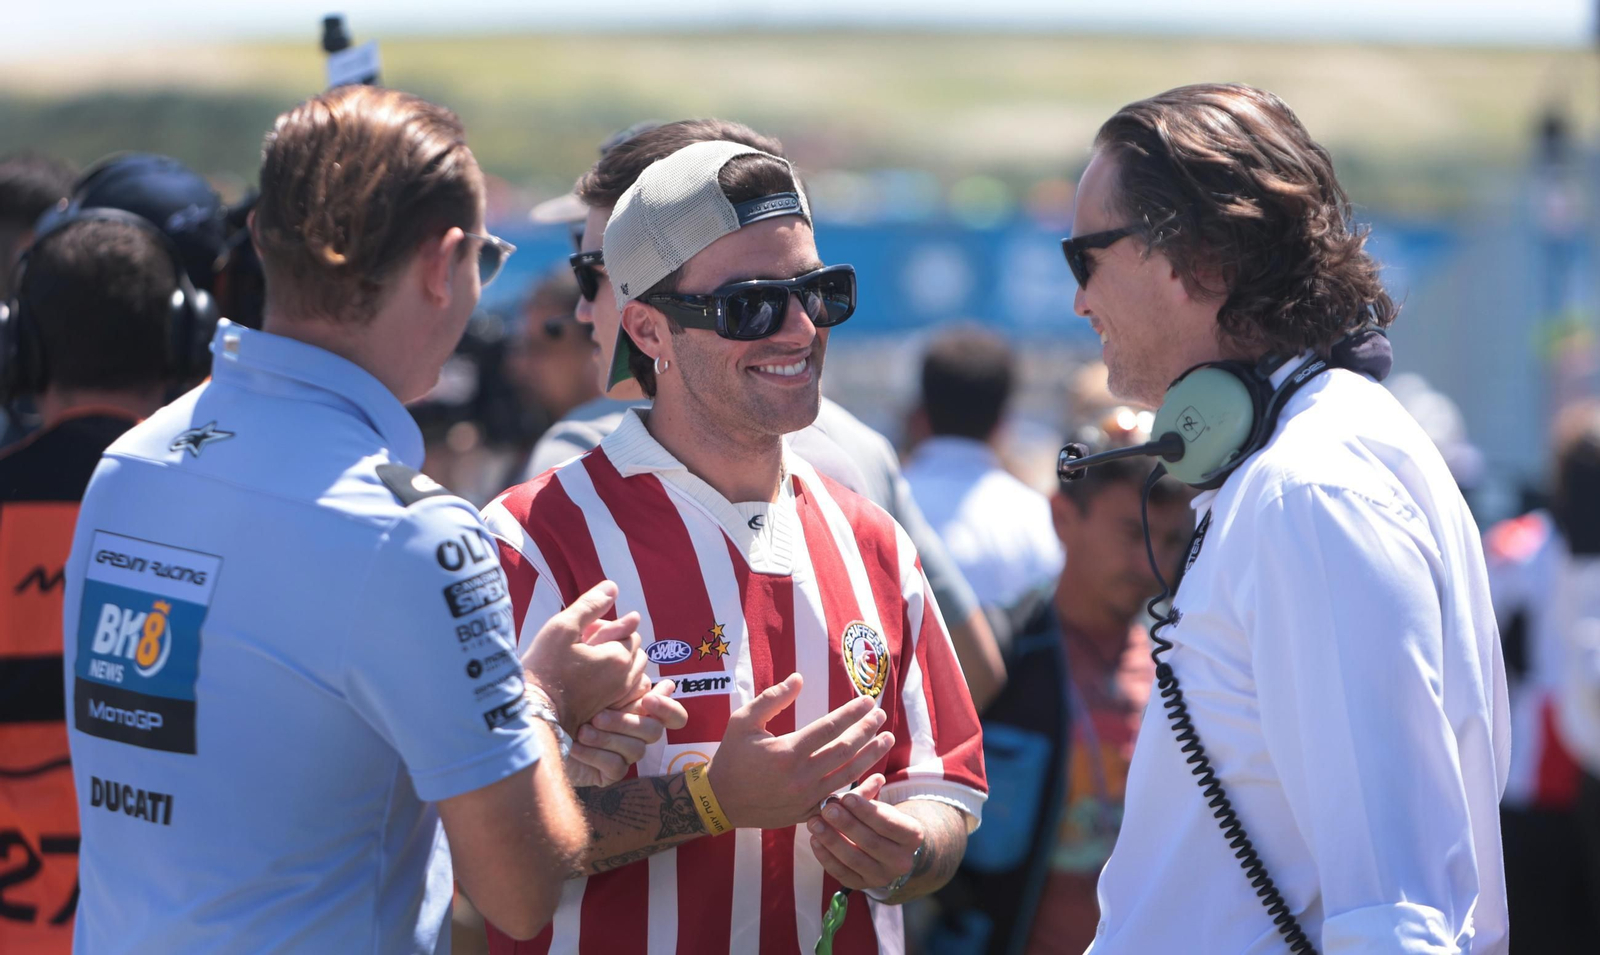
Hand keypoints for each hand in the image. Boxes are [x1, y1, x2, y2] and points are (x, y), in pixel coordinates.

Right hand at [523, 581, 647, 732]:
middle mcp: (627, 678)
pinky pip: (629, 688)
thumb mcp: (563, 627)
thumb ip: (590, 604)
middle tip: (585, 645)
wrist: (535, 711)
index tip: (584, 633)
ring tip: (588, 661)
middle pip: (634, 648)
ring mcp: (620, 696)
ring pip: (634, 669)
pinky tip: (593, 677)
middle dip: (616, 641)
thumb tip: (612, 587)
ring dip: (618, 660)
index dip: (607, 625)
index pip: (630, 629)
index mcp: (619, 656)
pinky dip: (617, 678)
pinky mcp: (612, 709)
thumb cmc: (545, 668)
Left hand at [566, 679, 688, 787]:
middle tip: (598, 717)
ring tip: (582, 731)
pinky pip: (616, 766)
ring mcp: (624, 755)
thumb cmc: (565, 699)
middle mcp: (636, 733)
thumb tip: (668, 684)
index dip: (669, 708)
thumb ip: (628, 680)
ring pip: (636, 750)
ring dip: (607, 738)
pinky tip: (576, 746)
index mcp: (639, 709)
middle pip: (655, 731)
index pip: (674, 716)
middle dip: (626, 722)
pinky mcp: (609, 774)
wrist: (537, 723)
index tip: (648, 698)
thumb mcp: (597, 683)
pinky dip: (595, 755)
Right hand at [704, 673, 894, 830]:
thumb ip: (772, 699)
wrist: (720, 801)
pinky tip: (876, 776)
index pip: (830, 728)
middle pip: (845, 751)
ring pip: (848, 775)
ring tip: (886, 739)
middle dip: (867, 731)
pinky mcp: (808, 812)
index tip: (868, 701)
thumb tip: (799, 678)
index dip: (852, 713)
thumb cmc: (731, 756)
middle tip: (881, 716)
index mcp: (786, 751)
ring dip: (871, 756)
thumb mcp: (743, 721)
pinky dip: (862, 788)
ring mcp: (806, 797)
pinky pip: (841, 799)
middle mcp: (800, 776)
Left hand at [806, 775, 924, 891]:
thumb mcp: (879, 806)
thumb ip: (871, 794)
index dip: (865, 810)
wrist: (885, 850)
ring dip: (831, 840)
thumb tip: (876, 778)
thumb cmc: (880, 821)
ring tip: (814, 822)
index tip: (845, 796)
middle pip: (871, 842)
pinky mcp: (862, 885)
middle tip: (826, 809)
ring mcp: (882, 876)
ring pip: (854, 860)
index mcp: (911, 836)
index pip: (888, 823)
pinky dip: (826, 857)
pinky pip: (842, 873)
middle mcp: (901, 861)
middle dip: (846, 824)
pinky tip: (814, 840)